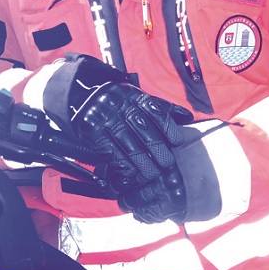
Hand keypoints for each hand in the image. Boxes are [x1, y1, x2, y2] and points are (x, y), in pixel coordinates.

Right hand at [68, 58, 192, 223]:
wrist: (81, 94)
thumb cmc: (117, 100)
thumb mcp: (137, 97)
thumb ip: (161, 107)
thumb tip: (187, 118)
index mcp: (133, 94)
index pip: (156, 111)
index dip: (168, 128)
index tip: (177, 142)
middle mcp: (119, 103)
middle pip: (144, 130)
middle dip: (158, 150)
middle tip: (167, 165)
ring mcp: (104, 116)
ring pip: (128, 144)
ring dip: (142, 163)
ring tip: (152, 175)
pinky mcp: (91, 129)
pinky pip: (110, 151)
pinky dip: (121, 165)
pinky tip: (130, 174)